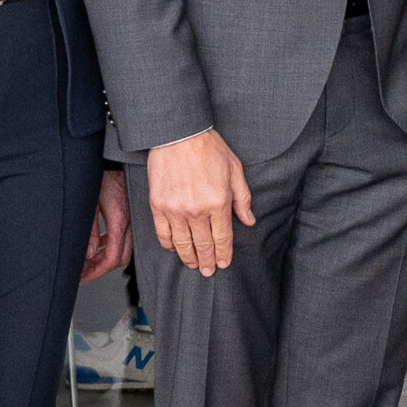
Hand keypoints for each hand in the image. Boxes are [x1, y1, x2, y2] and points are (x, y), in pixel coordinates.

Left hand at [80, 170, 132, 283]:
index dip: (97, 271)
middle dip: (100, 268)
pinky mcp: (130, 213)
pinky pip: (124, 237)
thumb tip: (88, 253)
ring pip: (123, 249)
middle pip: (120, 257)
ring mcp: (132, 218)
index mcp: (119, 220)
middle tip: (83, 272)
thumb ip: (89, 231)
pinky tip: (99, 244)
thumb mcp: (89, 203)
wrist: (117, 158)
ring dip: (105, 257)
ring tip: (87, 260)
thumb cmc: (103, 174)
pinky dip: (110, 245)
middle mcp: (129, 222)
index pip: (112, 258)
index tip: (83, 276)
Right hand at [146, 129, 254, 276]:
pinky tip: (174, 249)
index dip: (224, 253)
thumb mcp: (235, 171)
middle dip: (207, 260)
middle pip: (203, 244)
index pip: (223, 237)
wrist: (179, 135)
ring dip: (188, 257)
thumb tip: (248, 220)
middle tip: (209, 271)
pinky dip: (168, 244)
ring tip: (193, 265)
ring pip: (182, 243)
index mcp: (218, 202)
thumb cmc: (209, 149)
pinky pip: (163, 233)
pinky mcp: (158, 205)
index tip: (224, 263)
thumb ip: (243, 198)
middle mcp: (196, 210)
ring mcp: (175, 210)